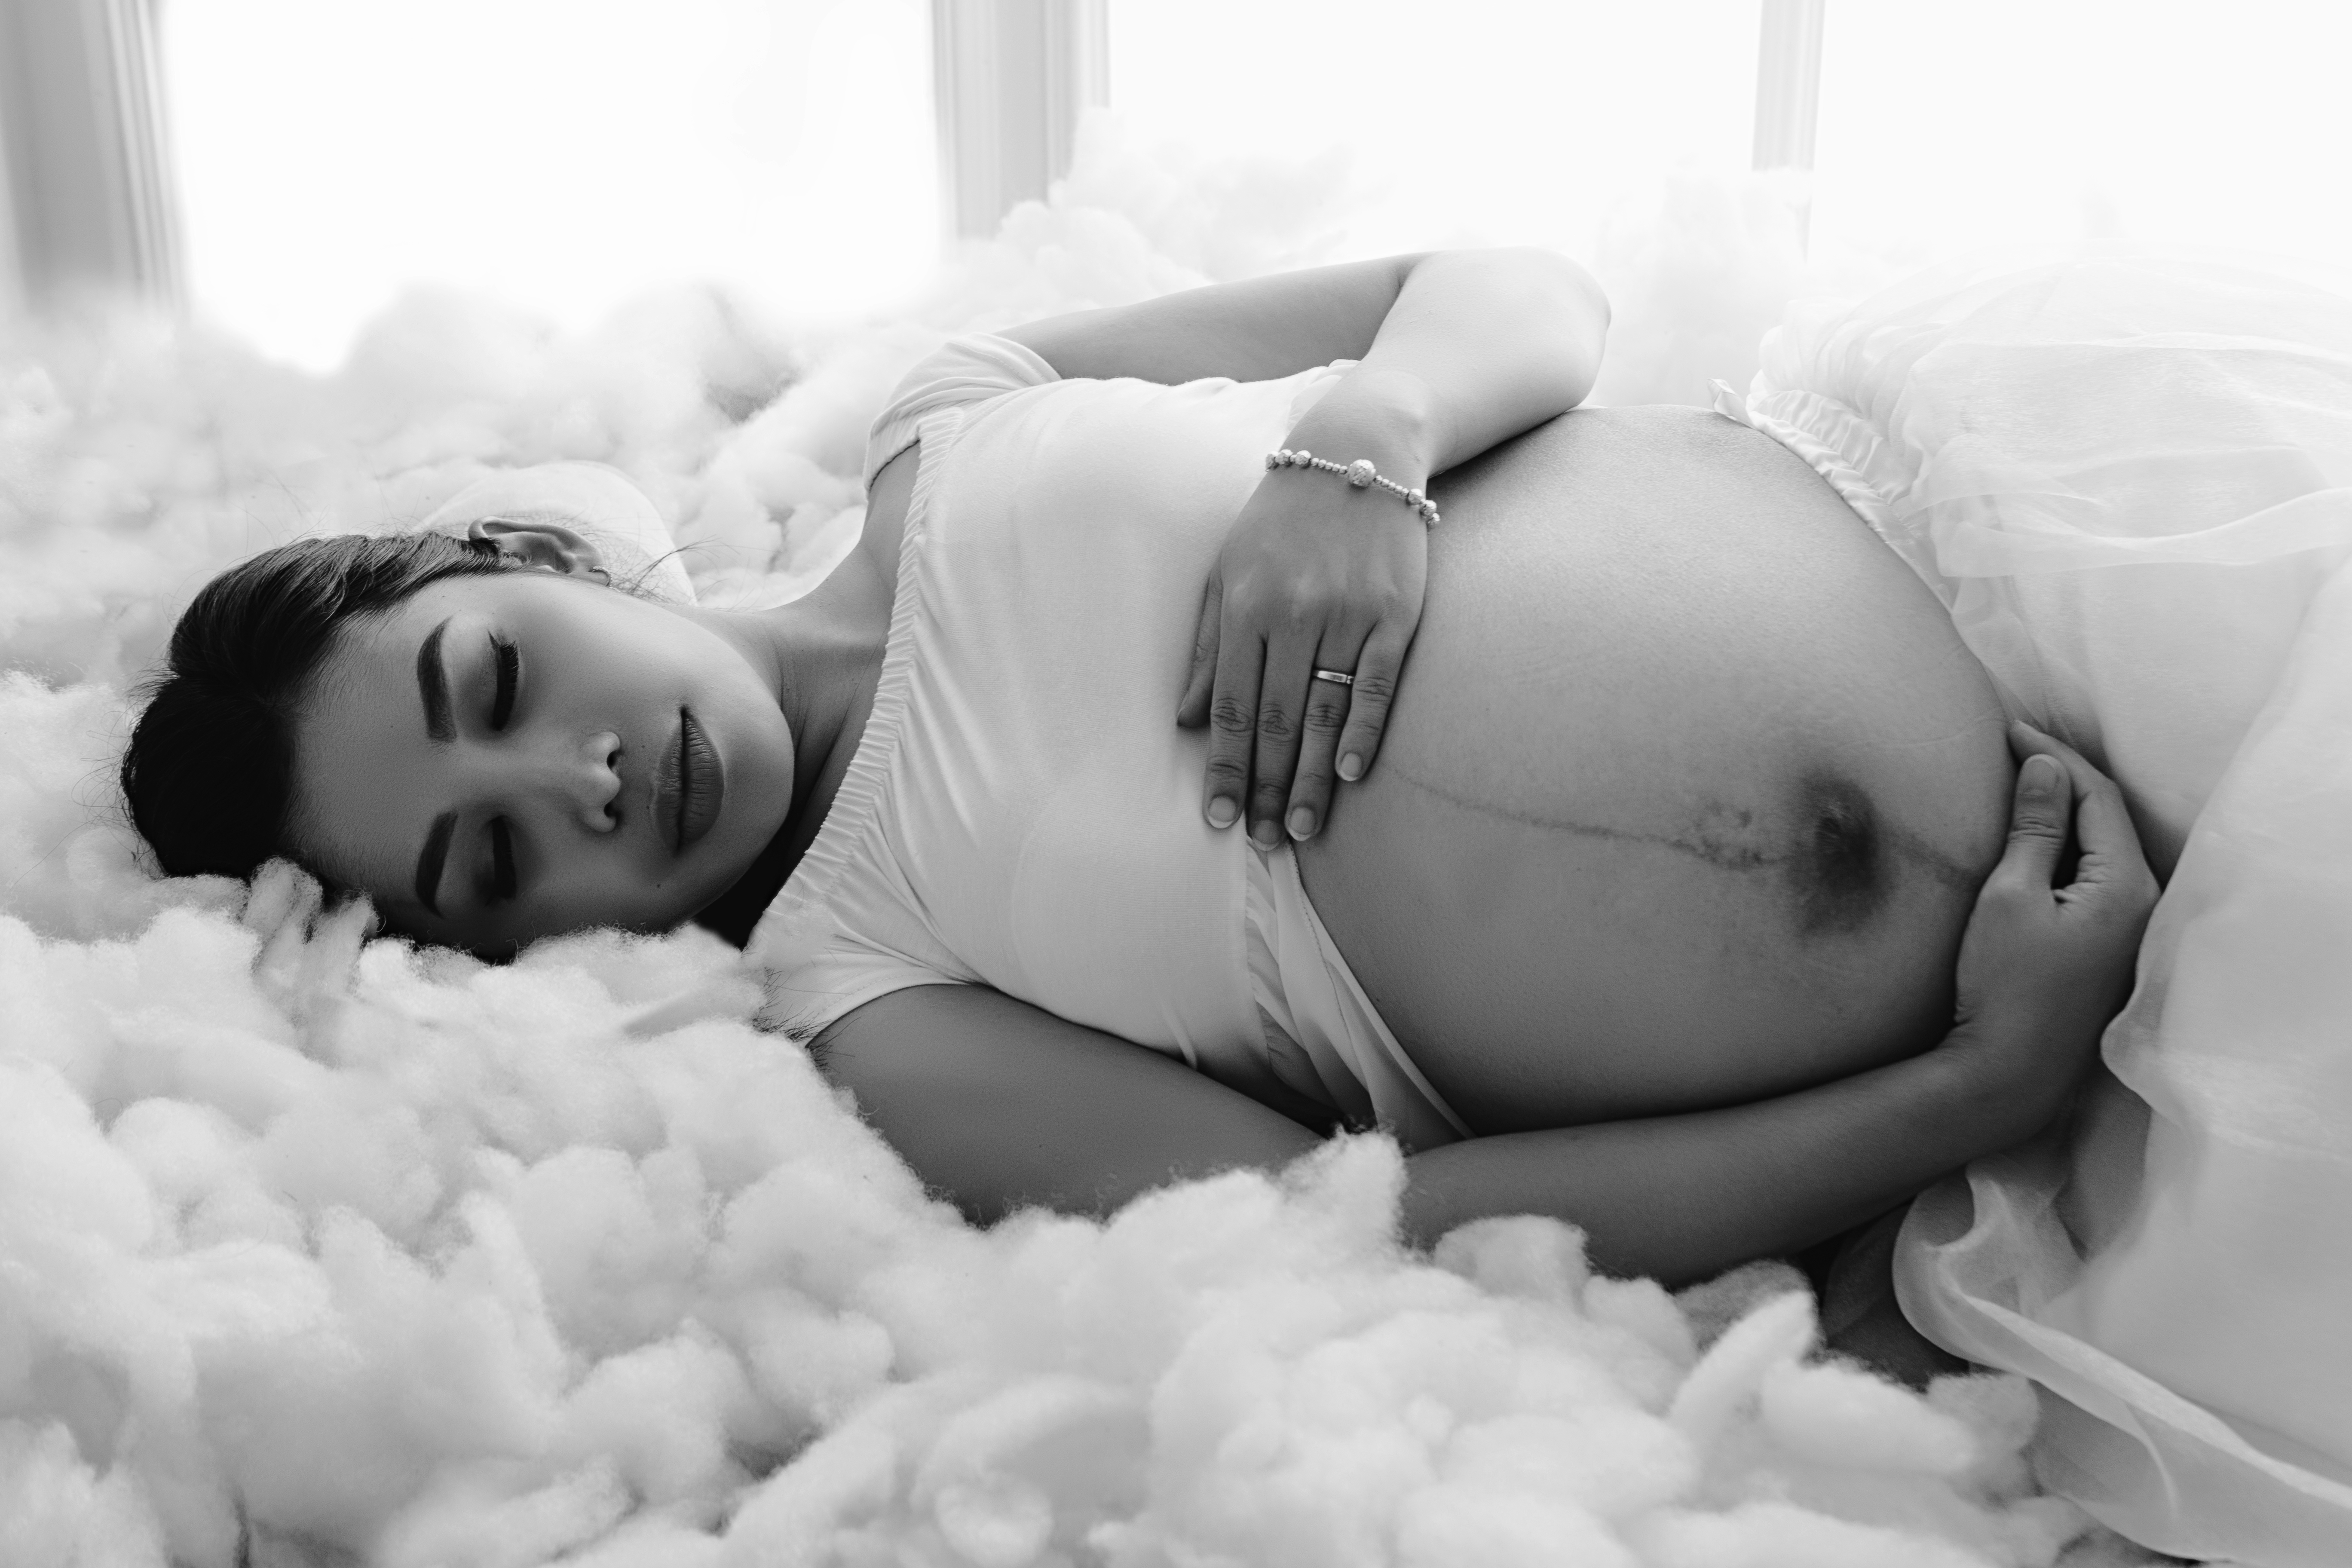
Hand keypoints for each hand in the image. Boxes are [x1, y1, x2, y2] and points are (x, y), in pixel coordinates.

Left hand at [1176, 458, 1427, 845]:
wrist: (1360, 453)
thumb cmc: (1283, 518)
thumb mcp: (1228, 569)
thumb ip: (1208, 644)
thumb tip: (1188, 718)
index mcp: (1246, 606)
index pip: (1231, 707)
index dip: (1224, 768)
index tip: (1219, 817)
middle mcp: (1294, 614)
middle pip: (1276, 721)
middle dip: (1265, 787)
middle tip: (1261, 840)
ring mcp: (1348, 615)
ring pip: (1324, 713)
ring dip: (1309, 777)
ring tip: (1298, 828)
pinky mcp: (1395, 614)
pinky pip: (1376, 685)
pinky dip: (1362, 732)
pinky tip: (1347, 775)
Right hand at [1943, 722, 2160, 1129]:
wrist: (2008, 1071)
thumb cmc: (2004, 985)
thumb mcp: (2010, 896)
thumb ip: (2035, 829)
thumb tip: (2046, 768)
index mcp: (2125, 885)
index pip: (2097, 796)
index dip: (2053, 755)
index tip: (2007, 729)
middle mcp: (2142, 904)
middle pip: (2107, 817)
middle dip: (2062, 775)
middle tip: (2012, 744)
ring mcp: (2128, 930)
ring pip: (2102, 845)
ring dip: (2066, 809)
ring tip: (2020, 780)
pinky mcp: (2107, 948)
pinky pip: (2095, 874)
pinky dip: (2066, 844)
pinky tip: (2034, 836)